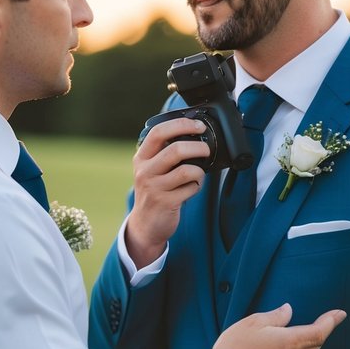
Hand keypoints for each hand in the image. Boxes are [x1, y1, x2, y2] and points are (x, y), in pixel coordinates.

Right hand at [124, 117, 209, 267]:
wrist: (146, 223)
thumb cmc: (155, 190)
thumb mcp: (151, 169)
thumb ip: (164, 152)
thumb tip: (194, 134)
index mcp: (142, 157)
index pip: (158, 132)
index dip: (181, 124)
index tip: (198, 126)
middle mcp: (145, 171)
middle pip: (176, 149)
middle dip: (198, 147)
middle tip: (207, 149)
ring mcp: (154, 188)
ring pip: (186, 170)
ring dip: (200, 170)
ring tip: (199, 173)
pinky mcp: (165, 203)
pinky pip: (191, 188)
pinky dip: (197, 186)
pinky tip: (192, 188)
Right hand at [212, 304, 345, 348]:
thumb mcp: (252, 324)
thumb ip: (275, 317)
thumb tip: (288, 310)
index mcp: (292, 341)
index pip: (321, 330)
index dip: (332, 320)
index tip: (340, 314)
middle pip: (315, 345)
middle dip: (316, 334)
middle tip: (311, 325)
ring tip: (283, 342)